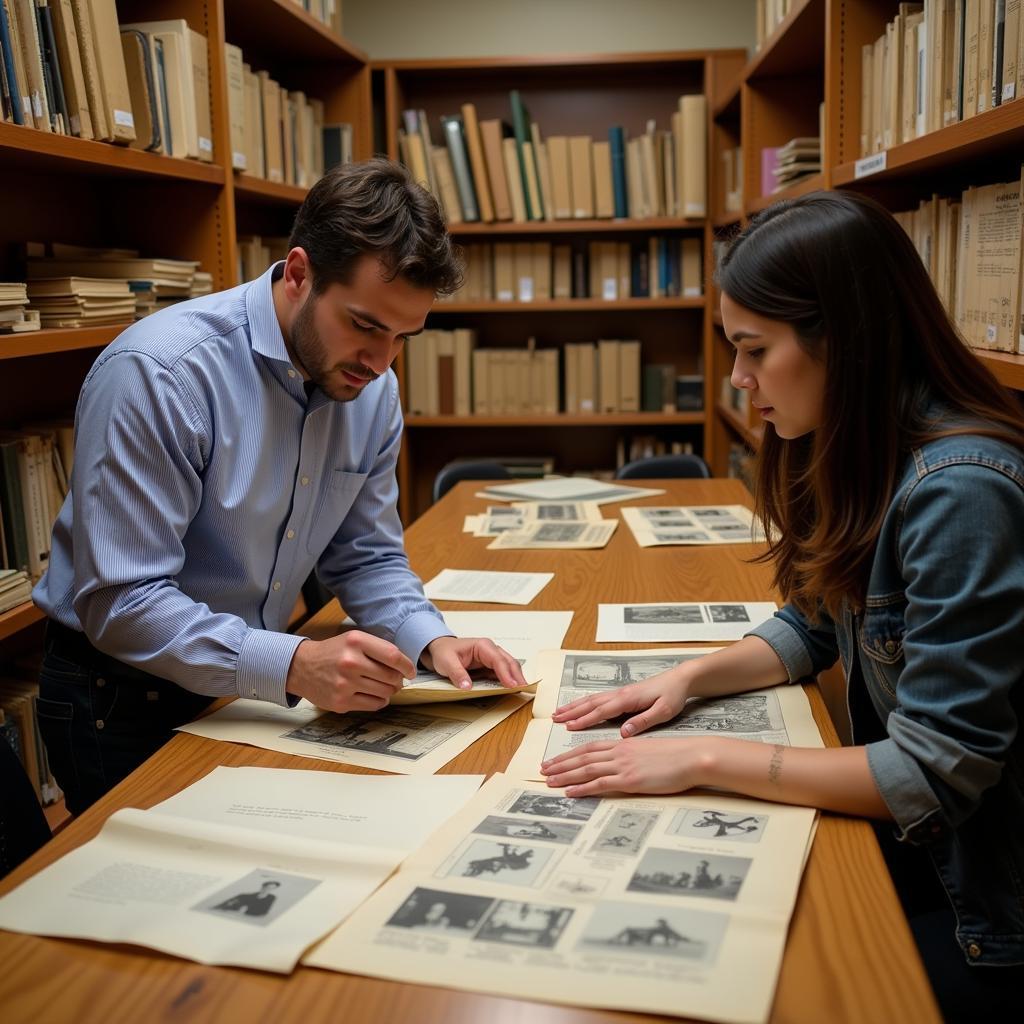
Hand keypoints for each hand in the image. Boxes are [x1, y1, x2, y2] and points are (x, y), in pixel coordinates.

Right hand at [285, 632, 414, 711]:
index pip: (393, 656)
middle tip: (397, 680)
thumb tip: (404, 667)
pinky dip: (380, 701)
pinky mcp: (341, 702)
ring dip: (390, 691)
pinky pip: (373, 705)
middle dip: (398, 680)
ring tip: (385, 686)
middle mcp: (350, 662)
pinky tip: (375, 695)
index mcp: (355, 641)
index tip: (411, 671)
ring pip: (385, 692)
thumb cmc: (333, 652)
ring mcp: (344, 684)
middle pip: (391, 676)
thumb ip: (378, 649)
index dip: (407, 665)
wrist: (302, 667)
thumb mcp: (354, 639)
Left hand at [422, 636, 527, 689]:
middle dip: (517, 676)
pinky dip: (509, 680)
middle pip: (509, 662)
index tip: (512, 685)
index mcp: (482, 646)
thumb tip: (467, 686)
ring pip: (509, 667)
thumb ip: (457, 674)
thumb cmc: (443, 652)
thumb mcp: (446, 662)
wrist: (439, 649)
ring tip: (522, 690)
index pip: (498, 660)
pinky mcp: (490, 667)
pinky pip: (502, 673)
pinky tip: (512, 689)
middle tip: (524, 689)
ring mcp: (491, 658)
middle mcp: (490, 650)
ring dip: (516, 678)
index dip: (506, 673)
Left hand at [541, 737, 717, 796]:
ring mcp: (623, 766)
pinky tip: (570, 792)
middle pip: (582, 757)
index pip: (589, 748)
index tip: (555, 760)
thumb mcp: (648, 750)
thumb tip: (619, 763)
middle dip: (560, 764)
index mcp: (623, 744)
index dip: (569, 754)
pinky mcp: (630, 780)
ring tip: (548, 781)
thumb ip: (631, 755)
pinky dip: (582, 788)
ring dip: (565, 775)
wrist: (691, 756)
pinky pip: (600, 784)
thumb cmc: (675, 755)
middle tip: (542, 770)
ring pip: (586, 769)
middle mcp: (619, 752)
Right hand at [551, 666, 690, 736]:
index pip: (602, 711)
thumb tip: (624, 733)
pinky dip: (584, 703)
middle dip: (571, 711)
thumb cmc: (673, 695)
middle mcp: (620, 694)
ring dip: (574, 706)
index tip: (569, 726)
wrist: (680, 678)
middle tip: (554, 719)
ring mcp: (620, 693)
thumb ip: (643, 721)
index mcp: (628, 699)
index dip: (584, 719)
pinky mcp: (622, 694)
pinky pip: (598, 699)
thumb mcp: (663, 711)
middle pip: (590, 703)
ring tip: (558, 713)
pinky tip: (578, 707)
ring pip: (591, 700)